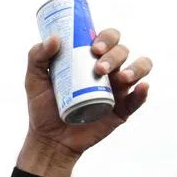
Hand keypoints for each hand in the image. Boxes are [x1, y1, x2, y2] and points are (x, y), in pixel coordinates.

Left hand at [18, 28, 151, 176]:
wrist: (49, 139)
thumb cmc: (42, 107)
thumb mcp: (34, 81)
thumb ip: (36, 57)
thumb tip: (54, 38)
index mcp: (90, 59)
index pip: (107, 38)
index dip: (106, 37)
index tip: (94, 48)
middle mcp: (108, 70)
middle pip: (122, 51)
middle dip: (114, 55)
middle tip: (98, 68)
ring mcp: (117, 89)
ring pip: (139, 68)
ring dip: (135, 68)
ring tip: (121, 79)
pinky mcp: (122, 109)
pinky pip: (139, 98)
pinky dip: (143, 92)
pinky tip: (141, 87)